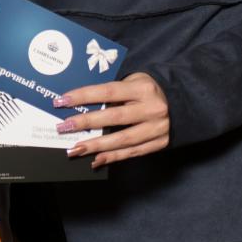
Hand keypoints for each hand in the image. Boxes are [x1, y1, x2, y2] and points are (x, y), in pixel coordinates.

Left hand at [54, 72, 170, 168]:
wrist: (179, 103)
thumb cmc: (146, 90)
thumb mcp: (134, 81)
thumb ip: (113, 91)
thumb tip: (80, 103)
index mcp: (143, 88)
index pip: (108, 91)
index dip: (84, 96)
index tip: (61, 101)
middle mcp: (152, 108)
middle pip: (114, 117)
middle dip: (86, 123)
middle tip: (63, 127)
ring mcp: (157, 128)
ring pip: (122, 139)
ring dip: (96, 146)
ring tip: (75, 149)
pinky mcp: (159, 143)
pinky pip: (132, 152)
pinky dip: (112, 157)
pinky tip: (95, 160)